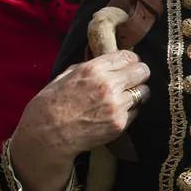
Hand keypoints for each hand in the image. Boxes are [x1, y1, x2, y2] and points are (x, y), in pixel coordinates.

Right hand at [8, 50, 149, 190]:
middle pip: (142, 71)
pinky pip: (135, 112)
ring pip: (143, 92)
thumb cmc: (51, 104)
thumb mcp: (66, 76)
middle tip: (134, 79)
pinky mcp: (120, 123)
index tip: (130, 64)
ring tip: (125, 98)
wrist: (47, 135)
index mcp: (93, 69)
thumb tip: (106, 63)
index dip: (131, 60)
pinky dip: (130, 111)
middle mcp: (108, 85)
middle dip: (140, 74)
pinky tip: (116, 113)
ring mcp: (116, 106)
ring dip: (137, 94)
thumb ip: (89, 67)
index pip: (128, 56)